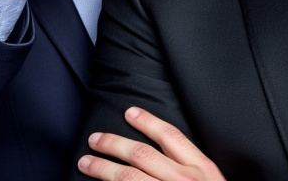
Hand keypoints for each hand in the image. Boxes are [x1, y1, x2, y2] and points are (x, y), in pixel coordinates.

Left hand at [78, 107, 225, 180]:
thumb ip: (188, 167)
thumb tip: (157, 156)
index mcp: (201, 168)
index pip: (170, 137)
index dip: (148, 122)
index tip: (130, 112)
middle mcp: (184, 180)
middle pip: (141, 155)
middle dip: (114, 144)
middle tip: (95, 139)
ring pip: (128, 177)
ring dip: (103, 168)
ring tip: (86, 162)